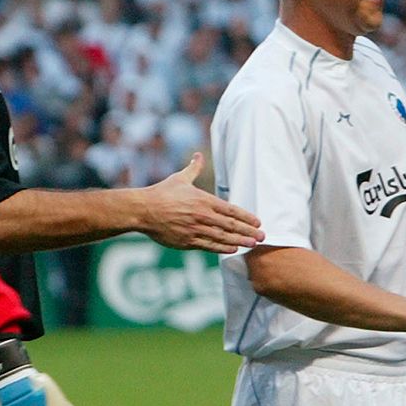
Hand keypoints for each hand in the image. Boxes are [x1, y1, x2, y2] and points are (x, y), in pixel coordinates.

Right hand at [133, 154, 263, 252]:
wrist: (142, 210)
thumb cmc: (161, 193)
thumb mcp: (180, 179)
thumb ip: (193, 169)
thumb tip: (199, 155)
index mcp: (203, 200)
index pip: (230, 209)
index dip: (246, 217)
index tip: (258, 222)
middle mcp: (202, 215)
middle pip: (231, 225)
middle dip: (248, 231)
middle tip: (263, 236)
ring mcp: (195, 229)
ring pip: (222, 237)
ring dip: (239, 241)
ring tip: (253, 245)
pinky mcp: (187, 241)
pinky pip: (208, 246)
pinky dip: (222, 248)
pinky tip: (233, 249)